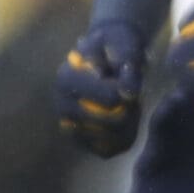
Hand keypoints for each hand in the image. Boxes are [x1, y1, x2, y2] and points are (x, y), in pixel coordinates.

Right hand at [55, 19, 147, 157]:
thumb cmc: (115, 45)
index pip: (110, 100)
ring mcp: (71, 126)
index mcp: (66, 80)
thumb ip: (127, 61)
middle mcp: (62, 106)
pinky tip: (125, 118)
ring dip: (130, 122)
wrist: (106, 53)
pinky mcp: (83, 141)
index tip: (129, 77)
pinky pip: (112, 149)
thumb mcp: (123, 44)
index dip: (129, 91)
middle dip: (131, 109)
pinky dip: (125, 136)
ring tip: (127, 103)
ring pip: (114, 139)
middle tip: (131, 92)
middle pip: (113, 123)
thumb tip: (127, 94)